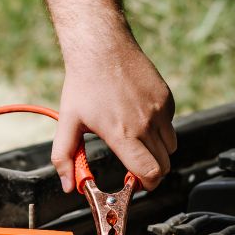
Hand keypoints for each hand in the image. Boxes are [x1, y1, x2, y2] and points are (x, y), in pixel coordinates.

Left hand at [51, 41, 176, 192]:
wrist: (103, 48)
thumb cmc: (84, 84)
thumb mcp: (67, 123)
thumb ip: (65, 158)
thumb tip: (67, 185)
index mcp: (122, 134)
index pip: (150, 174)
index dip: (145, 186)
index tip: (134, 184)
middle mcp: (146, 124)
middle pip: (164, 166)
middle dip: (151, 173)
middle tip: (133, 166)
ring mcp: (160, 110)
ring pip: (170, 147)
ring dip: (157, 152)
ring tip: (134, 139)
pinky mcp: (167, 98)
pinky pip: (170, 125)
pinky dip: (160, 129)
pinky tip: (138, 116)